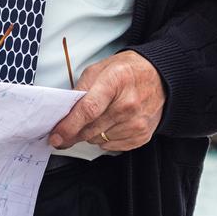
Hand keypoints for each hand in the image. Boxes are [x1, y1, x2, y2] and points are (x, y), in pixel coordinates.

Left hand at [49, 51, 164, 151]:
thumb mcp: (100, 69)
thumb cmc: (128, 71)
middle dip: (75, 131)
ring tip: (103, 115)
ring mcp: (137, 122)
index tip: (56, 136)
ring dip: (93, 132)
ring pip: (98, 140)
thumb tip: (64, 114)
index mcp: (115, 81)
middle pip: (90, 130)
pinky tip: (113, 122)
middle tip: (72, 125)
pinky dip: (106, 137)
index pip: (88, 110)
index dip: (68, 126)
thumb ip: (80, 90)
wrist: (160, 78)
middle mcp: (128, 104)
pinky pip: (111, 146)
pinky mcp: (142, 135)